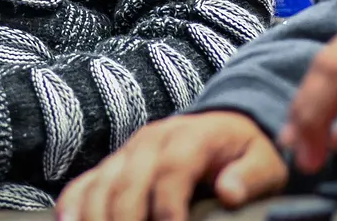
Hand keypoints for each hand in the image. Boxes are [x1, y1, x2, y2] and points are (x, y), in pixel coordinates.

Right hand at [56, 111, 285, 220]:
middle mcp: (151, 141)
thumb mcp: (263, 161)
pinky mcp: (113, 165)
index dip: (169, 208)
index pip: (171, 173)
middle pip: (127, 184)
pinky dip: (72, 207)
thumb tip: (229, 192)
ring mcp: (127, 152)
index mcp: (190, 137)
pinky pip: (83, 184)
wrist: (225, 125)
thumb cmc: (246, 152)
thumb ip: (250, 177)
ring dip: (95, 220)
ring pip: (100, 186)